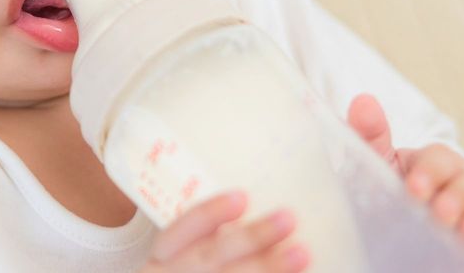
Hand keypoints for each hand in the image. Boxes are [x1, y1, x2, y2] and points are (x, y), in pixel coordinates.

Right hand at [139, 191, 309, 271]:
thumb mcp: (179, 259)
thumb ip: (204, 241)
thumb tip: (247, 219)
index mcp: (161, 260)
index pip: (177, 233)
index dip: (208, 214)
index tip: (241, 197)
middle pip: (210, 257)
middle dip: (251, 238)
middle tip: (287, 218)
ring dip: (270, 268)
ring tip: (302, 252)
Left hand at [347, 93, 463, 272]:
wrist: (391, 224)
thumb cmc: (388, 187)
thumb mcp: (376, 162)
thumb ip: (369, 135)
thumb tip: (364, 101)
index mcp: (437, 165)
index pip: (441, 161)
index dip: (430, 172)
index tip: (412, 188)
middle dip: (457, 199)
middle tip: (440, 214)